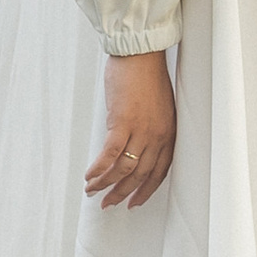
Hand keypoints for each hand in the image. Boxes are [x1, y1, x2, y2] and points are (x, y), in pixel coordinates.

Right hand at [86, 49, 176, 208]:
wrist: (140, 53)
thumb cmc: (146, 75)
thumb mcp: (158, 108)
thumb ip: (150, 130)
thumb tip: (132, 147)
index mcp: (168, 134)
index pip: (158, 172)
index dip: (145, 191)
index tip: (133, 202)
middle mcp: (157, 136)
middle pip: (139, 176)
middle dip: (121, 193)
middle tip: (108, 203)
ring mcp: (141, 130)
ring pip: (123, 169)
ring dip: (105, 184)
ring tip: (92, 190)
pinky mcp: (123, 122)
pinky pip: (109, 155)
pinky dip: (98, 169)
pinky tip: (89, 175)